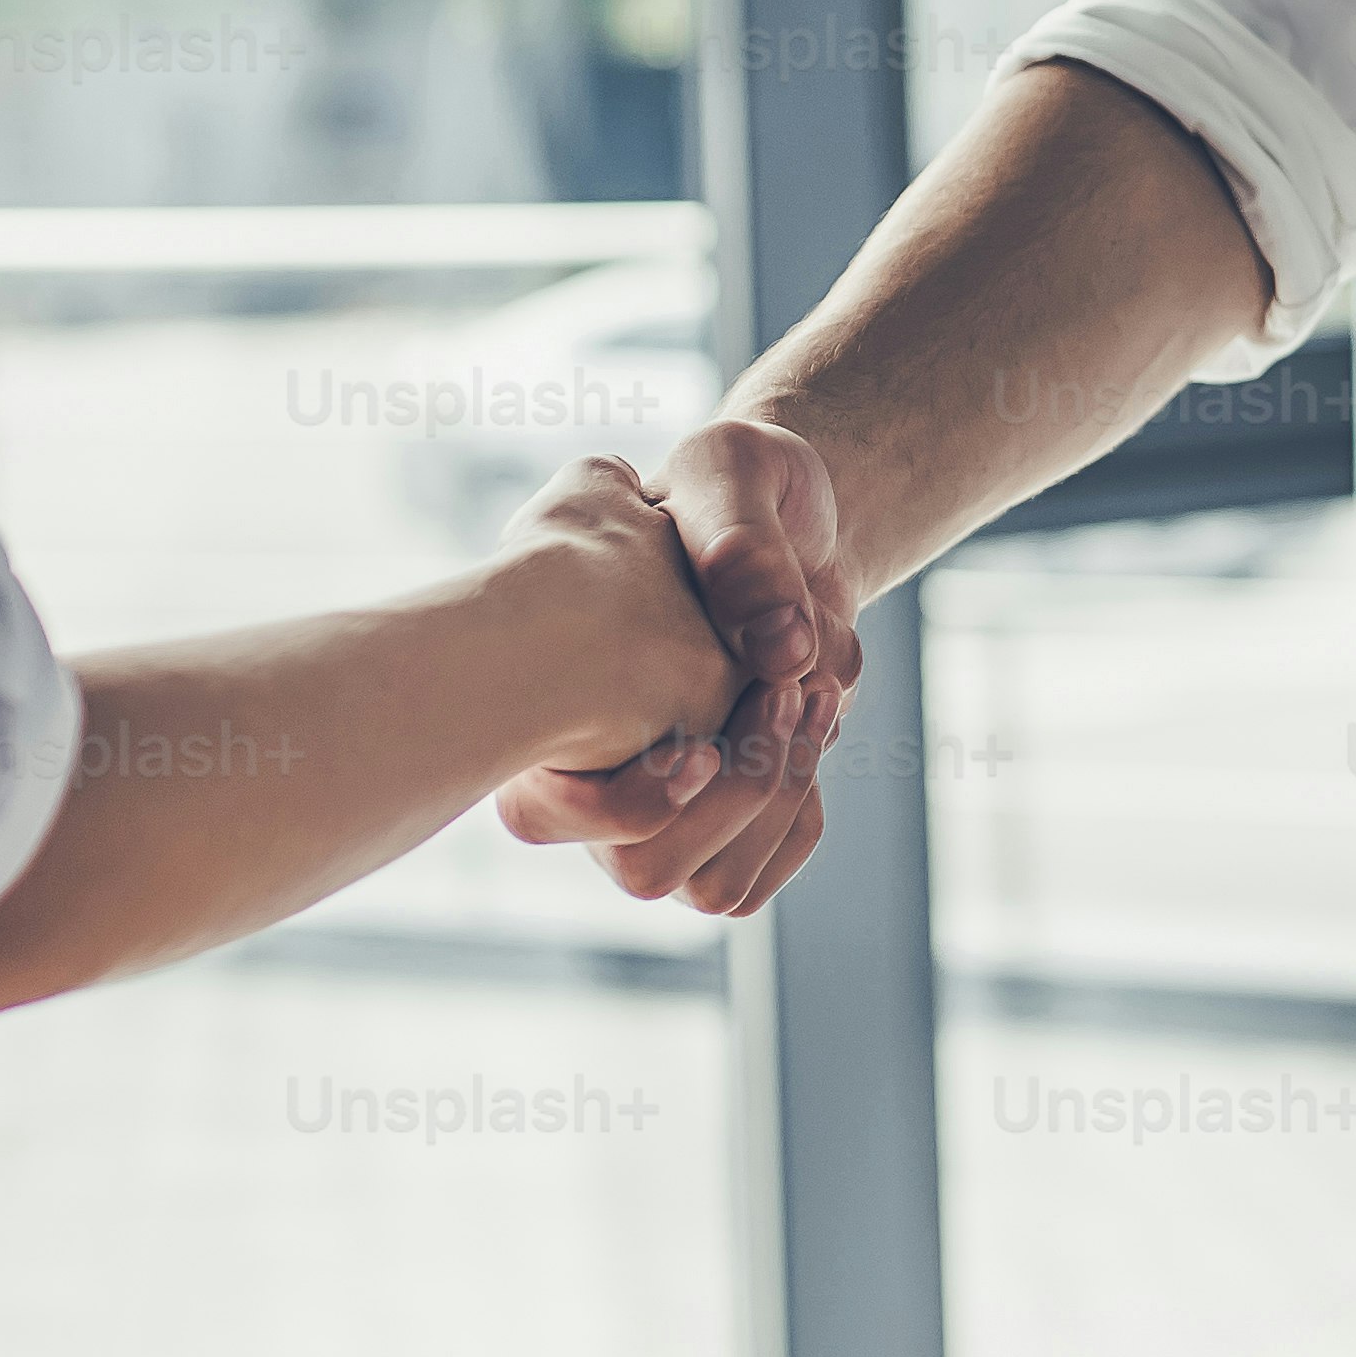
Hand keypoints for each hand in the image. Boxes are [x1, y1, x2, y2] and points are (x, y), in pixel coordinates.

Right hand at [493, 413, 851, 917]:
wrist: (788, 525)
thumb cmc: (736, 491)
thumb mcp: (733, 471)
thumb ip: (735, 531)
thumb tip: (779, 647)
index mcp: (549, 691)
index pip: (543, 812)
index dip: (631, 800)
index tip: (701, 746)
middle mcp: (585, 776)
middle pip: (647, 870)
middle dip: (740, 790)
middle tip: (790, 688)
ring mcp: (651, 816)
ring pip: (711, 886)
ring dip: (777, 801)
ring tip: (812, 695)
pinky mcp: (716, 829)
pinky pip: (754, 879)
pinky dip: (799, 815)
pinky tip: (810, 721)